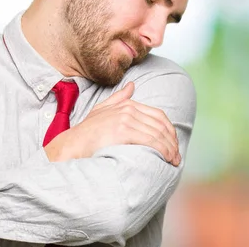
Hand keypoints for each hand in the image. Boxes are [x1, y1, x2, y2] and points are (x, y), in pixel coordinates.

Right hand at [45, 82, 180, 165]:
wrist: (72, 145)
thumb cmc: (86, 133)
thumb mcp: (102, 111)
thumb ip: (118, 98)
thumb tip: (132, 85)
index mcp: (127, 104)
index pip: (159, 116)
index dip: (170, 132)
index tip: (174, 146)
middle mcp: (128, 109)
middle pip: (161, 125)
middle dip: (172, 142)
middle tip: (177, 158)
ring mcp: (125, 119)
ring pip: (157, 134)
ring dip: (170, 149)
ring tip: (173, 161)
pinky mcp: (123, 130)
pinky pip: (150, 140)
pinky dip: (162, 149)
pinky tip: (165, 158)